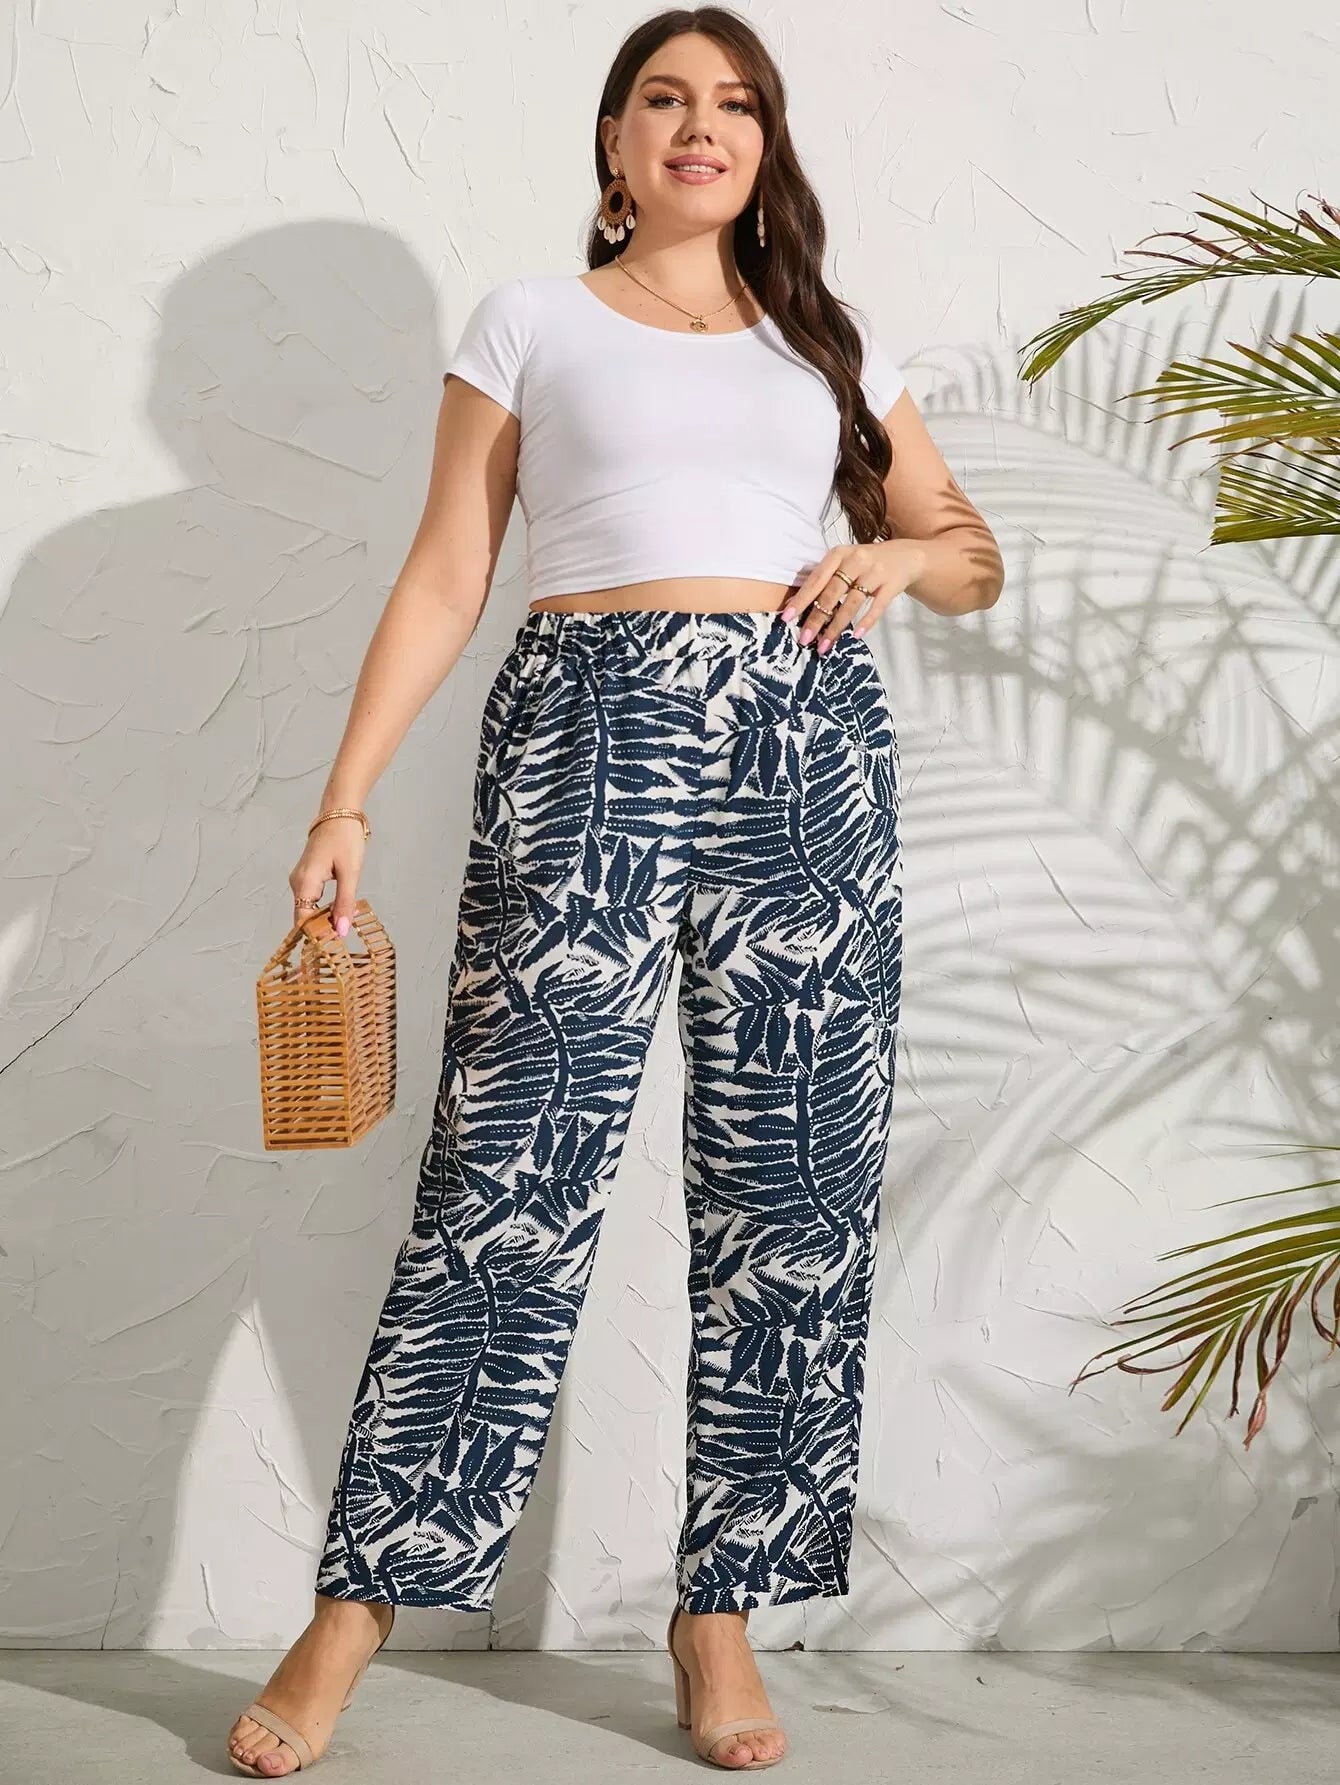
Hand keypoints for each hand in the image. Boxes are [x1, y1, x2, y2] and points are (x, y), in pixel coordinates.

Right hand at [288, 816, 366, 936]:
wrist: (339, 811)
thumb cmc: (345, 839)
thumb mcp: (350, 873)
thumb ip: (345, 903)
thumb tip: (341, 931)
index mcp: (305, 883)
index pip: (302, 921)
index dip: (315, 936)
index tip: (332, 949)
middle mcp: (297, 883)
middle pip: (304, 916)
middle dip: (321, 931)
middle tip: (341, 943)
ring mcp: (300, 879)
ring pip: (308, 908)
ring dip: (324, 920)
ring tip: (342, 931)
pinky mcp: (307, 876)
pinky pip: (311, 899)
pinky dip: (323, 909)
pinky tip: (339, 913)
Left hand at [780, 540, 928, 650]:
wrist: (906, 556)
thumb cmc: (866, 563)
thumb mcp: (845, 562)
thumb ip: (825, 578)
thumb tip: (797, 607)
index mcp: (839, 554)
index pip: (816, 579)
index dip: (802, 599)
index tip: (787, 617)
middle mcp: (857, 560)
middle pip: (832, 592)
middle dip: (817, 618)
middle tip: (804, 639)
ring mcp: (876, 572)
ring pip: (853, 602)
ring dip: (837, 626)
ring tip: (824, 645)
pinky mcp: (892, 584)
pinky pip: (878, 606)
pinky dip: (866, 621)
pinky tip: (856, 636)